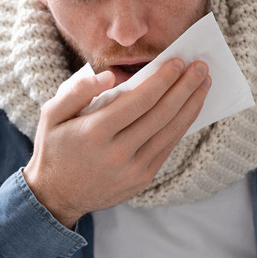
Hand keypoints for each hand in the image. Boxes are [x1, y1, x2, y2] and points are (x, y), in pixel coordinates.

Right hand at [23, 58, 210, 227]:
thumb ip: (78, 91)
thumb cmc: (55, 147)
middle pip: (161, 114)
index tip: (179, 61)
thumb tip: (110, 76)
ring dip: (191, 106)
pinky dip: (182, 126)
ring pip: (170, 132)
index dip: (163, 80)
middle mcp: (117, 153)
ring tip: (204, 84)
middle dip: (185, 88)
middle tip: (202, 67)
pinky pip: (167, 148)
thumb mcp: (52, 114)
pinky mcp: (142, 179)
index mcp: (94, 132)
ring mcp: (132, 169)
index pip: (139, 101)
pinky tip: (190, 109)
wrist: (56, 195)